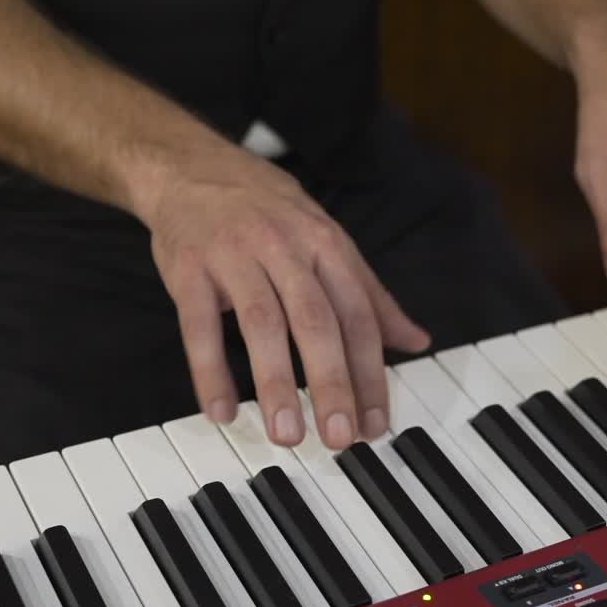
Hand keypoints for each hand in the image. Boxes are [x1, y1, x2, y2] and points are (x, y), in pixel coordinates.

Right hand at [142, 151, 430, 448]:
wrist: (190, 167)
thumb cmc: (267, 212)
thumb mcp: (326, 241)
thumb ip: (370, 295)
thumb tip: (416, 340)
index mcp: (327, 245)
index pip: (357, 316)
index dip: (370, 372)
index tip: (375, 424)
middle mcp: (286, 248)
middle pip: (316, 321)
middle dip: (332, 382)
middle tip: (340, 438)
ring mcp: (235, 256)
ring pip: (262, 324)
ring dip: (275, 383)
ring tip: (287, 435)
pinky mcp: (190, 268)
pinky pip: (199, 325)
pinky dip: (210, 370)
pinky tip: (222, 411)